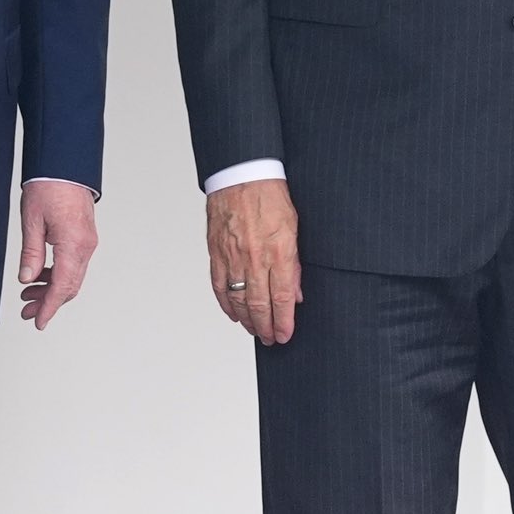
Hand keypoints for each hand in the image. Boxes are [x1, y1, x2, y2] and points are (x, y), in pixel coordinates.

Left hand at [18, 181, 97, 329]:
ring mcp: (88, 242)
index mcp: (73, 244)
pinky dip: (58, 275)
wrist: (65, 164)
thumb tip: (26, 279)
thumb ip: (30, 254)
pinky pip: (75, 264)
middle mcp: (86, 246)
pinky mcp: (85, 236)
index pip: (62, 287)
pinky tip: (40, 275)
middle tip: (26, 311)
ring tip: (28, 294)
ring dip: (52, 289)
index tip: (38, 322)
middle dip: (48, 302)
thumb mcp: (32, 221)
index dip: (49, 308)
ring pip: (73, 277)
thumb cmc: (49, 186)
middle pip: (70, 286)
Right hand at [207, 179, 300, 344]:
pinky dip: (225, 304)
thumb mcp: (294, 227)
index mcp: (277, 251)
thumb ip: (294, 264)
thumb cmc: (269, 195)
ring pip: (237, 300)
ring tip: (254, 330)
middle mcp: (254, 258)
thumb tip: (296, 293)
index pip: (282, 298)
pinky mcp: (216, 252)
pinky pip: (220, 286)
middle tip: (269, 340)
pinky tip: (233, 314)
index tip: (285, 335)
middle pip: (259, 304)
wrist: (240, 174)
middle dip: (265, 327)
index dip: (283, 322)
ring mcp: (232, 257)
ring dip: (246, 320)